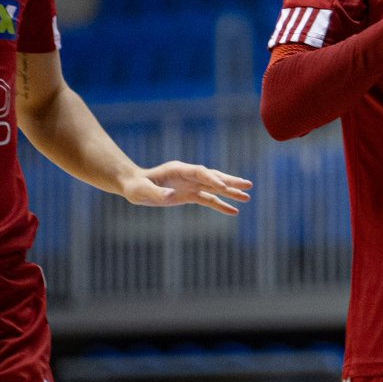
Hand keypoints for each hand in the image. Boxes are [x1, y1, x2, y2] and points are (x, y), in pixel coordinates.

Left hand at [122, 161, 252, 215]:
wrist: (134, 186)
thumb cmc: (136, 187)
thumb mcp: (142, 191)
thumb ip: (156, 193)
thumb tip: (170, 196)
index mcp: (179, 170)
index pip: (201, 172)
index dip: (212, 179)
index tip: (223, 188)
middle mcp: (189, 175)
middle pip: (214, 176)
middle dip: (230, 181)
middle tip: (248, 185)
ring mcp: (191, 185)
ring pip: (215, 187)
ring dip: (231, 191)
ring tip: (247, 196)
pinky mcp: (190, 195)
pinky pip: (209, 199)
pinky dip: (221, 205)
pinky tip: (233, 211)